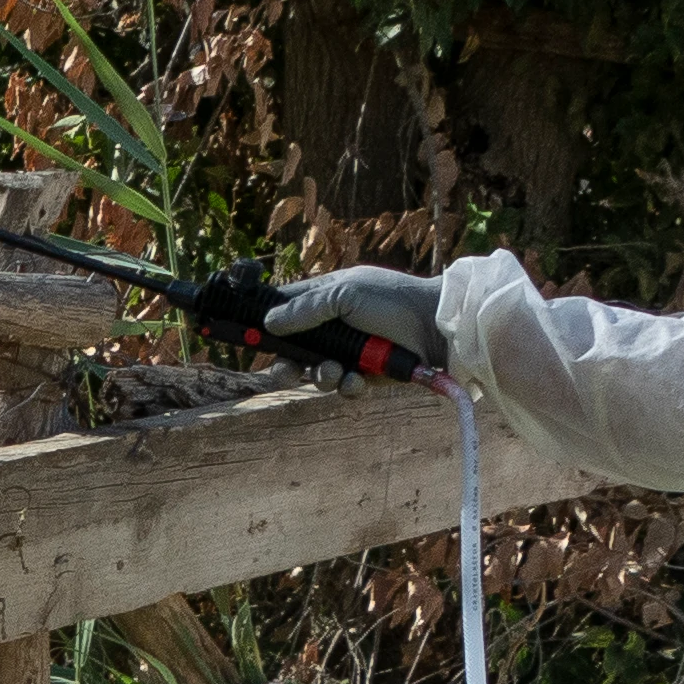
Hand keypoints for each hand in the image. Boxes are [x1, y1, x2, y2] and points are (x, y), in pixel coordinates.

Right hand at [260, 265, 447, 374]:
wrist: (437, 328)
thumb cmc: (393, 300)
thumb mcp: (346, 295)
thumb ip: (307, 308)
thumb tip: (268, 322)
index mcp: (322, 300)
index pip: (282, 309)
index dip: (263, 322)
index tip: (245, 334)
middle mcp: (331, 328)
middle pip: (291, 351)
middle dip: (286, 364)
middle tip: (285, 372)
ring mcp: (347, 353)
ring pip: (313, 373)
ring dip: (320, 375)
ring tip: (335, 371)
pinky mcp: (364, 375)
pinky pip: (342, 388)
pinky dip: (347, 386)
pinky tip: (360, 379)